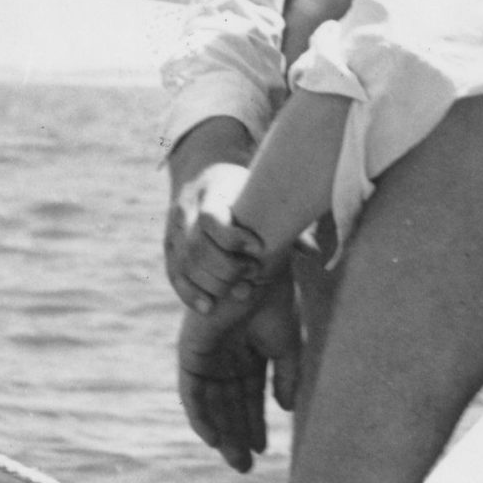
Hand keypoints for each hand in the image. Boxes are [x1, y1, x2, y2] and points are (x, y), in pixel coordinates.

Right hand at [165, 157, 268, 313]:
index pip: (211, 218)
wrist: (203, 175)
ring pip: (185, 265)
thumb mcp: (259, 194)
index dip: (234, 238)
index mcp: (208, 193)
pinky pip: (174, 275)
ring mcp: (173, 232)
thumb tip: (313, 253)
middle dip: (226, 268)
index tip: (258, 248)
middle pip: (198, 247)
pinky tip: (209, 307)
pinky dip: (190, 294)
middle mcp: (185, 212)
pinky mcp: (169, 249)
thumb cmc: (242, 189)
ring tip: (238, 293)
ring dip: (211, 285)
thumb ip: (283, 222)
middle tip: (252, 274)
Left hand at [177, 275, 301, 471]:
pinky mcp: (190, 353)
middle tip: (245, 465)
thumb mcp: (286, 347)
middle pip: (229, 405)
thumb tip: (285, 409)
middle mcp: (225, 357)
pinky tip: (213, 439)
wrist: (256, 272)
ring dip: (221, 432)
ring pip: (211, 404)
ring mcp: (206, 356)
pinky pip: (191, 393)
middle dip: (237, 435)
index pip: (249, 397)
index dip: (254, 423)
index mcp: (248, 353)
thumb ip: (286, 378)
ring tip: (234, 459)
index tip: (262, 450)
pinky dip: (200, 416)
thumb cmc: (275, 301)